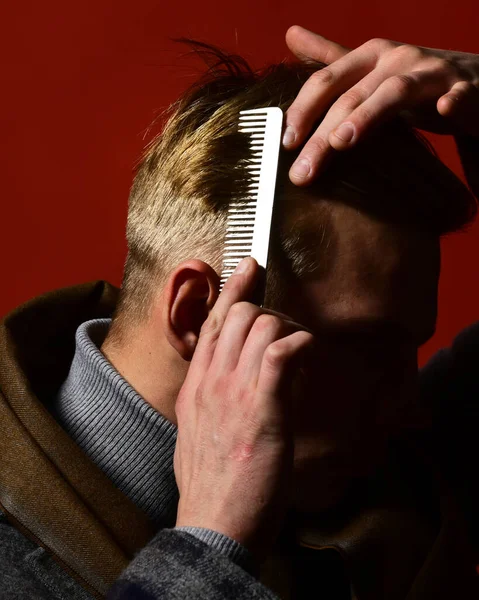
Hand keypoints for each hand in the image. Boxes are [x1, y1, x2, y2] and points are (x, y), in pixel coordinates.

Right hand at [174, 257, 313, 562]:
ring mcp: (234, 392)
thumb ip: (207, 402)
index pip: (214, 323)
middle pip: (240, 315)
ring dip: (289, 330)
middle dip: (270, 312)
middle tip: (289, 331)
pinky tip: (309, 355)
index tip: (249, 267)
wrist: (212, 525)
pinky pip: (281, 353)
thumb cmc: (210, 485)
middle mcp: (212, 381)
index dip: (234, 290)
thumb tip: (225, 386)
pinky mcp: (263, 408)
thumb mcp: (194, 434)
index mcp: (196, 386)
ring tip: (301, 353)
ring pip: (262, 326)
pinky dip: (301, 345)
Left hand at [284, 25, 478, 184]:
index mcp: (370, 56)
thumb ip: (332, 59)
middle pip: (351, 95)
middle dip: (322, 135)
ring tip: (340, 142)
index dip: (302, 110)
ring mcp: (431, 73)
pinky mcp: (465, 90)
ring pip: (394, 92)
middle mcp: (397, 59)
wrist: (473, 81)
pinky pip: (457, 95)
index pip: (326, 81)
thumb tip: (290, 35)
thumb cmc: (413, 82)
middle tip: (302, 170)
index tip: (283, 143)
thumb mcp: (369, 70)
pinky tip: (442, 111)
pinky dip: (450, 102)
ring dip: (367, 115)